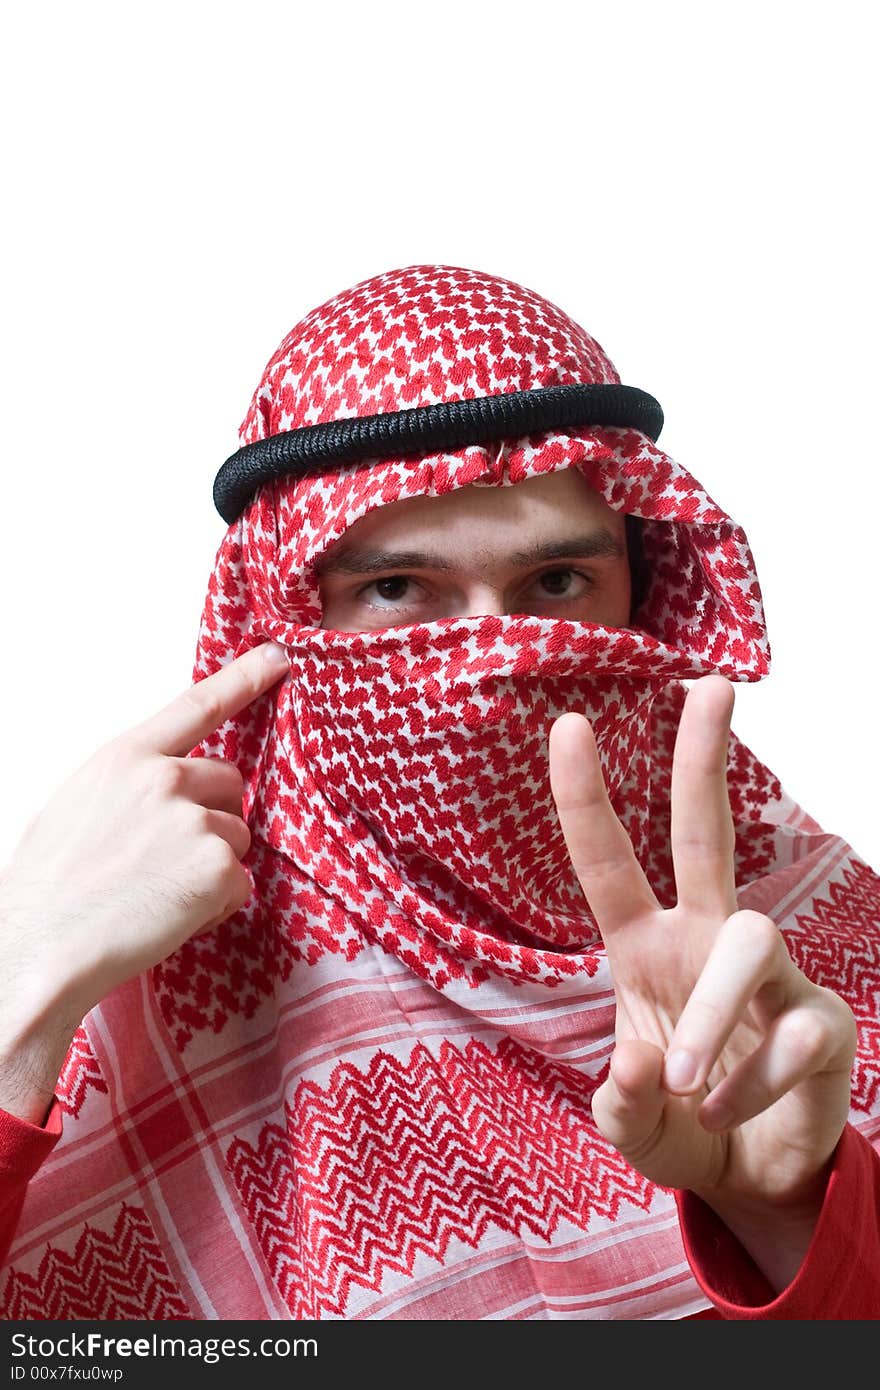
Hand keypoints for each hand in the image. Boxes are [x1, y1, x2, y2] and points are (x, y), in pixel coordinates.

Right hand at [0, 640, 289, 1120]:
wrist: (37, 950)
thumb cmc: (51, 888)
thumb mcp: (81, 805)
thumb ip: (132, 784)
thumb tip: (170, 788)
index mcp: (125, 758)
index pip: (197, 705)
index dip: (244, 678)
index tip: (278, 656)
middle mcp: (165, 780)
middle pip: (231, 783)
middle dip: (214, 816)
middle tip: (165, 860)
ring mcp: (195, 822)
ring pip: (237, 836)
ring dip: (213, 866)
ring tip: (155, 894)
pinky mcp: (217, 869)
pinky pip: (240, 884)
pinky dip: (216, 906)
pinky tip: (169, 917)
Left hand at [548, 674, 856, 1290]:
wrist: (754, 1181)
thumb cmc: (680, 1129)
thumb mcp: (629, 1126)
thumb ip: (620, 1101)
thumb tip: (640, 1059)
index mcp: (646, 949)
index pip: (610, 864)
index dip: (587, 798)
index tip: (571, 723)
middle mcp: (705, 943)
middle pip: (705, 834)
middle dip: (702, 760)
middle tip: (709, 685)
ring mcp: (769, 975)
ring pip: (750, 938)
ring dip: (712, 1016)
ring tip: (685, 1087)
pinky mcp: (821, 1018)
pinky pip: (791, 1032)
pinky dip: (750, 1085)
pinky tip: (726, 1116)